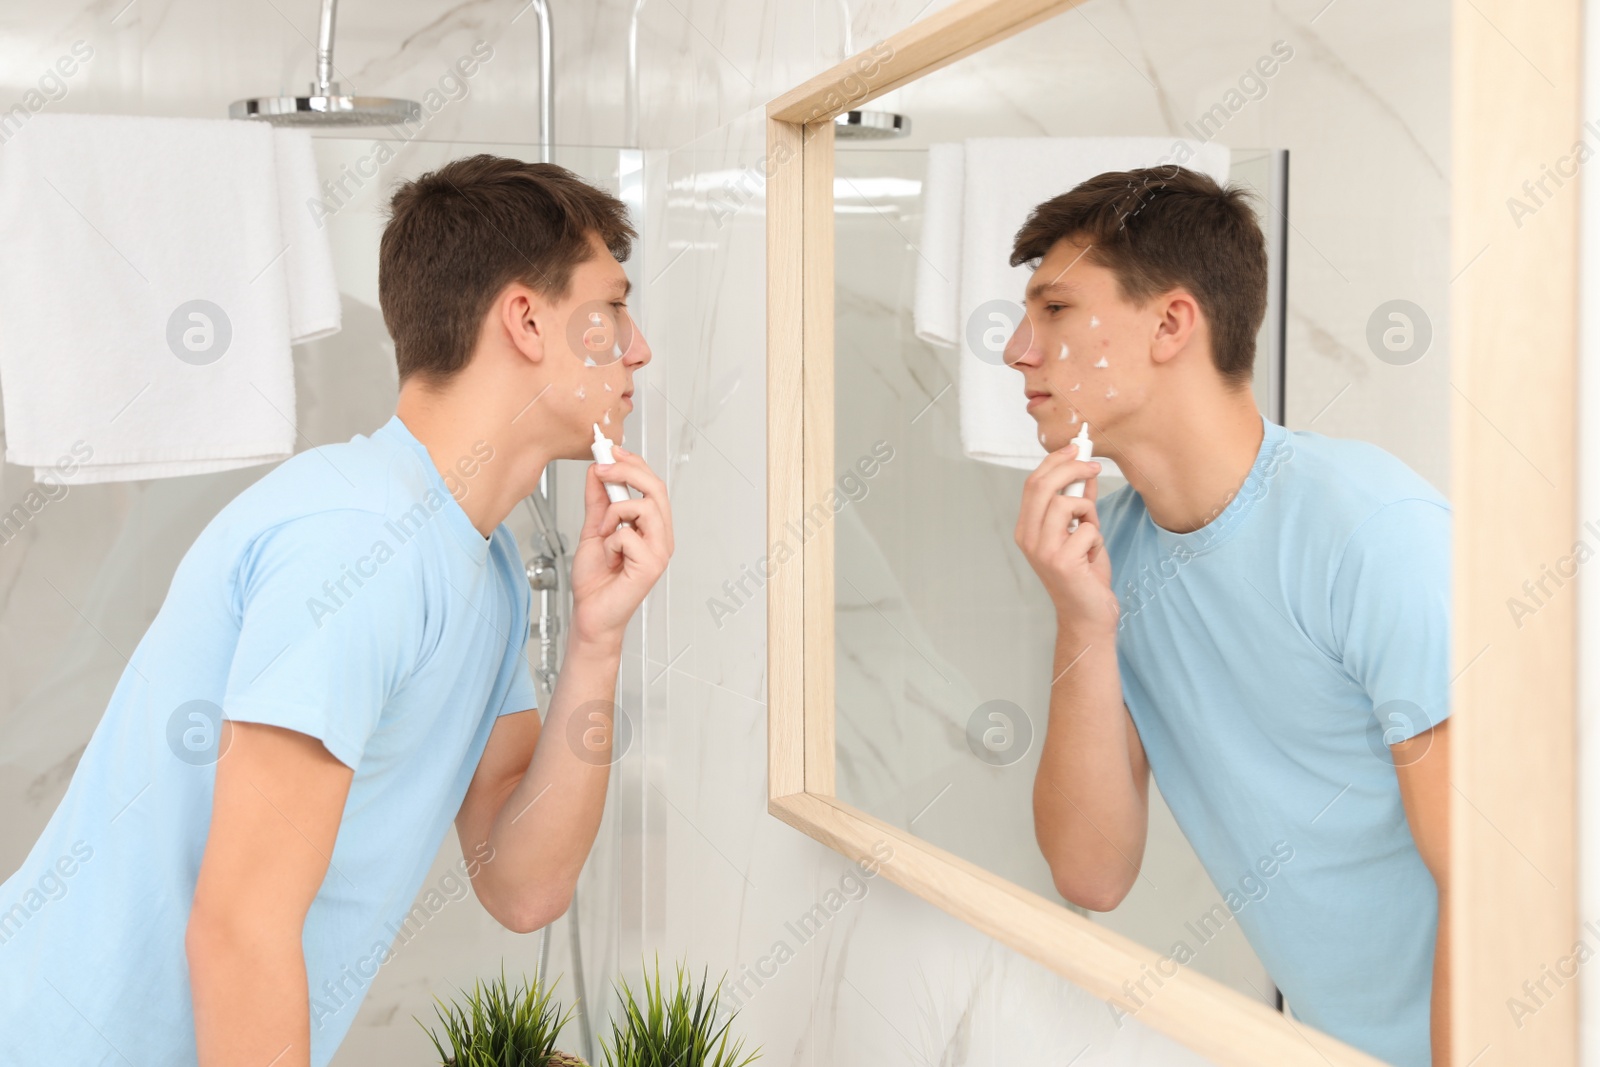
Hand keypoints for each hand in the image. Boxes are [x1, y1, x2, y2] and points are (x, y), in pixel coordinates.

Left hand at [570, 446, 673, 646]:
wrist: (589, 614)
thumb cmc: (595, 580)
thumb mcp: (593, 530)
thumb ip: (598, 501)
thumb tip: (596, 471)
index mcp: (652, 526)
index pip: (652, 484)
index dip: (633, 463)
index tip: (609, 451)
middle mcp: (661, 536)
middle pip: (655, 488)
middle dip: (626, 472)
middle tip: (601, 468)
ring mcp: (660, 551)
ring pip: (645, 507)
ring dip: (615, 513)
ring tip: (603, 532)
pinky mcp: (652, 565)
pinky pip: (628, 534)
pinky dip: (610, 542)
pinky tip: (608, 557)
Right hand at [1014, 448, 1117, 636]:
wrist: (1088, 615)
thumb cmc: (1084, 576)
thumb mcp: (1081, 532)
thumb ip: (1079, 504)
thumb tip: (1085, 473)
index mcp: (1027, 529)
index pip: (1033, 484)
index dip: (1055, 461)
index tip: (1076, 448)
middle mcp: (1028, 539)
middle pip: (1042, 486)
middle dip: (1071, 468)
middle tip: (1093, 466)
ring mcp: (1043, 551)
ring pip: (1065, 504)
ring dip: (1088, 512)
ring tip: (1091, 532)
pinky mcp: (1062, 562)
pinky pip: (1087, 530)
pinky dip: (1097, 538)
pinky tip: (1093, 556)